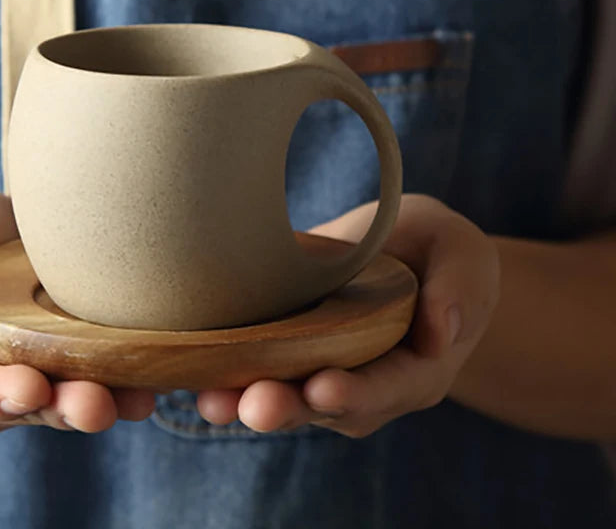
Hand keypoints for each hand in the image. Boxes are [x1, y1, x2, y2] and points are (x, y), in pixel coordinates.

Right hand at [0, 183, 155, 433]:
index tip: (28, 388)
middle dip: (60, 408)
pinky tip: (157, 380)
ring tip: (137, 400)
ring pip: (65, 398)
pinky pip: (98, 374)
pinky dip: (127, 380)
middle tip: (95, 406)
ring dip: (102, 402)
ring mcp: (33, 369)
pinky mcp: (71, 353)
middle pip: (22, 405)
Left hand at [197, 195, 499, 436]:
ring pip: (289, 397)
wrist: (408, 251)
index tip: (323, 388)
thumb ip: (460, 287)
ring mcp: (329, 371)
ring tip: (213, 400)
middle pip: (328, 407)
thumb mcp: (462, 253)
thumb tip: (442, 332)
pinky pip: (264, 372)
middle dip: (291, 407)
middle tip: (255, 406)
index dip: (357, 392)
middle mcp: (370, 383)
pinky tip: (195, 377)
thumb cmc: (439, 251)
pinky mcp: (294, 353)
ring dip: (249, 401)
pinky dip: (231, 377)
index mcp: (417, 367)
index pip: (389, 387)